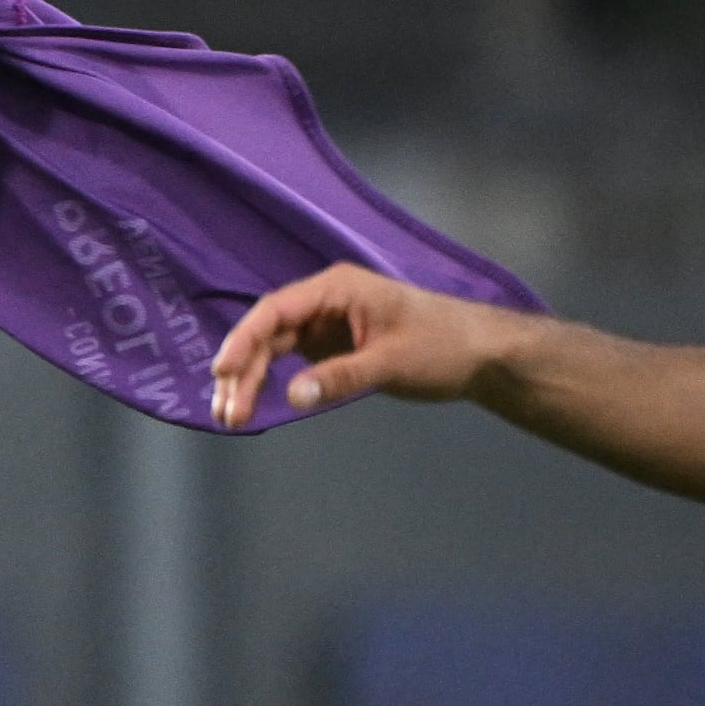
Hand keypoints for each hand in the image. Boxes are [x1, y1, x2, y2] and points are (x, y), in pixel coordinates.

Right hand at [209, 265, 526, 427]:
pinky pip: (289, 361)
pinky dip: (270, 382)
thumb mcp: (393, 363)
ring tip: (232, 416)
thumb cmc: (443, 346)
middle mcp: (324, 302)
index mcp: (337, 289)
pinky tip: (253, 402)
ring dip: (251, 380)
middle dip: (243, 372)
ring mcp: (325, 324)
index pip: (276, 310)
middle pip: (268, 333)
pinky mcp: (331, 346)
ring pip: (273, 349)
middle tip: (227, 412)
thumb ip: (342, 377)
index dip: (244, 340)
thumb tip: (294, 396)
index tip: (223, 371)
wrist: (481, 355)